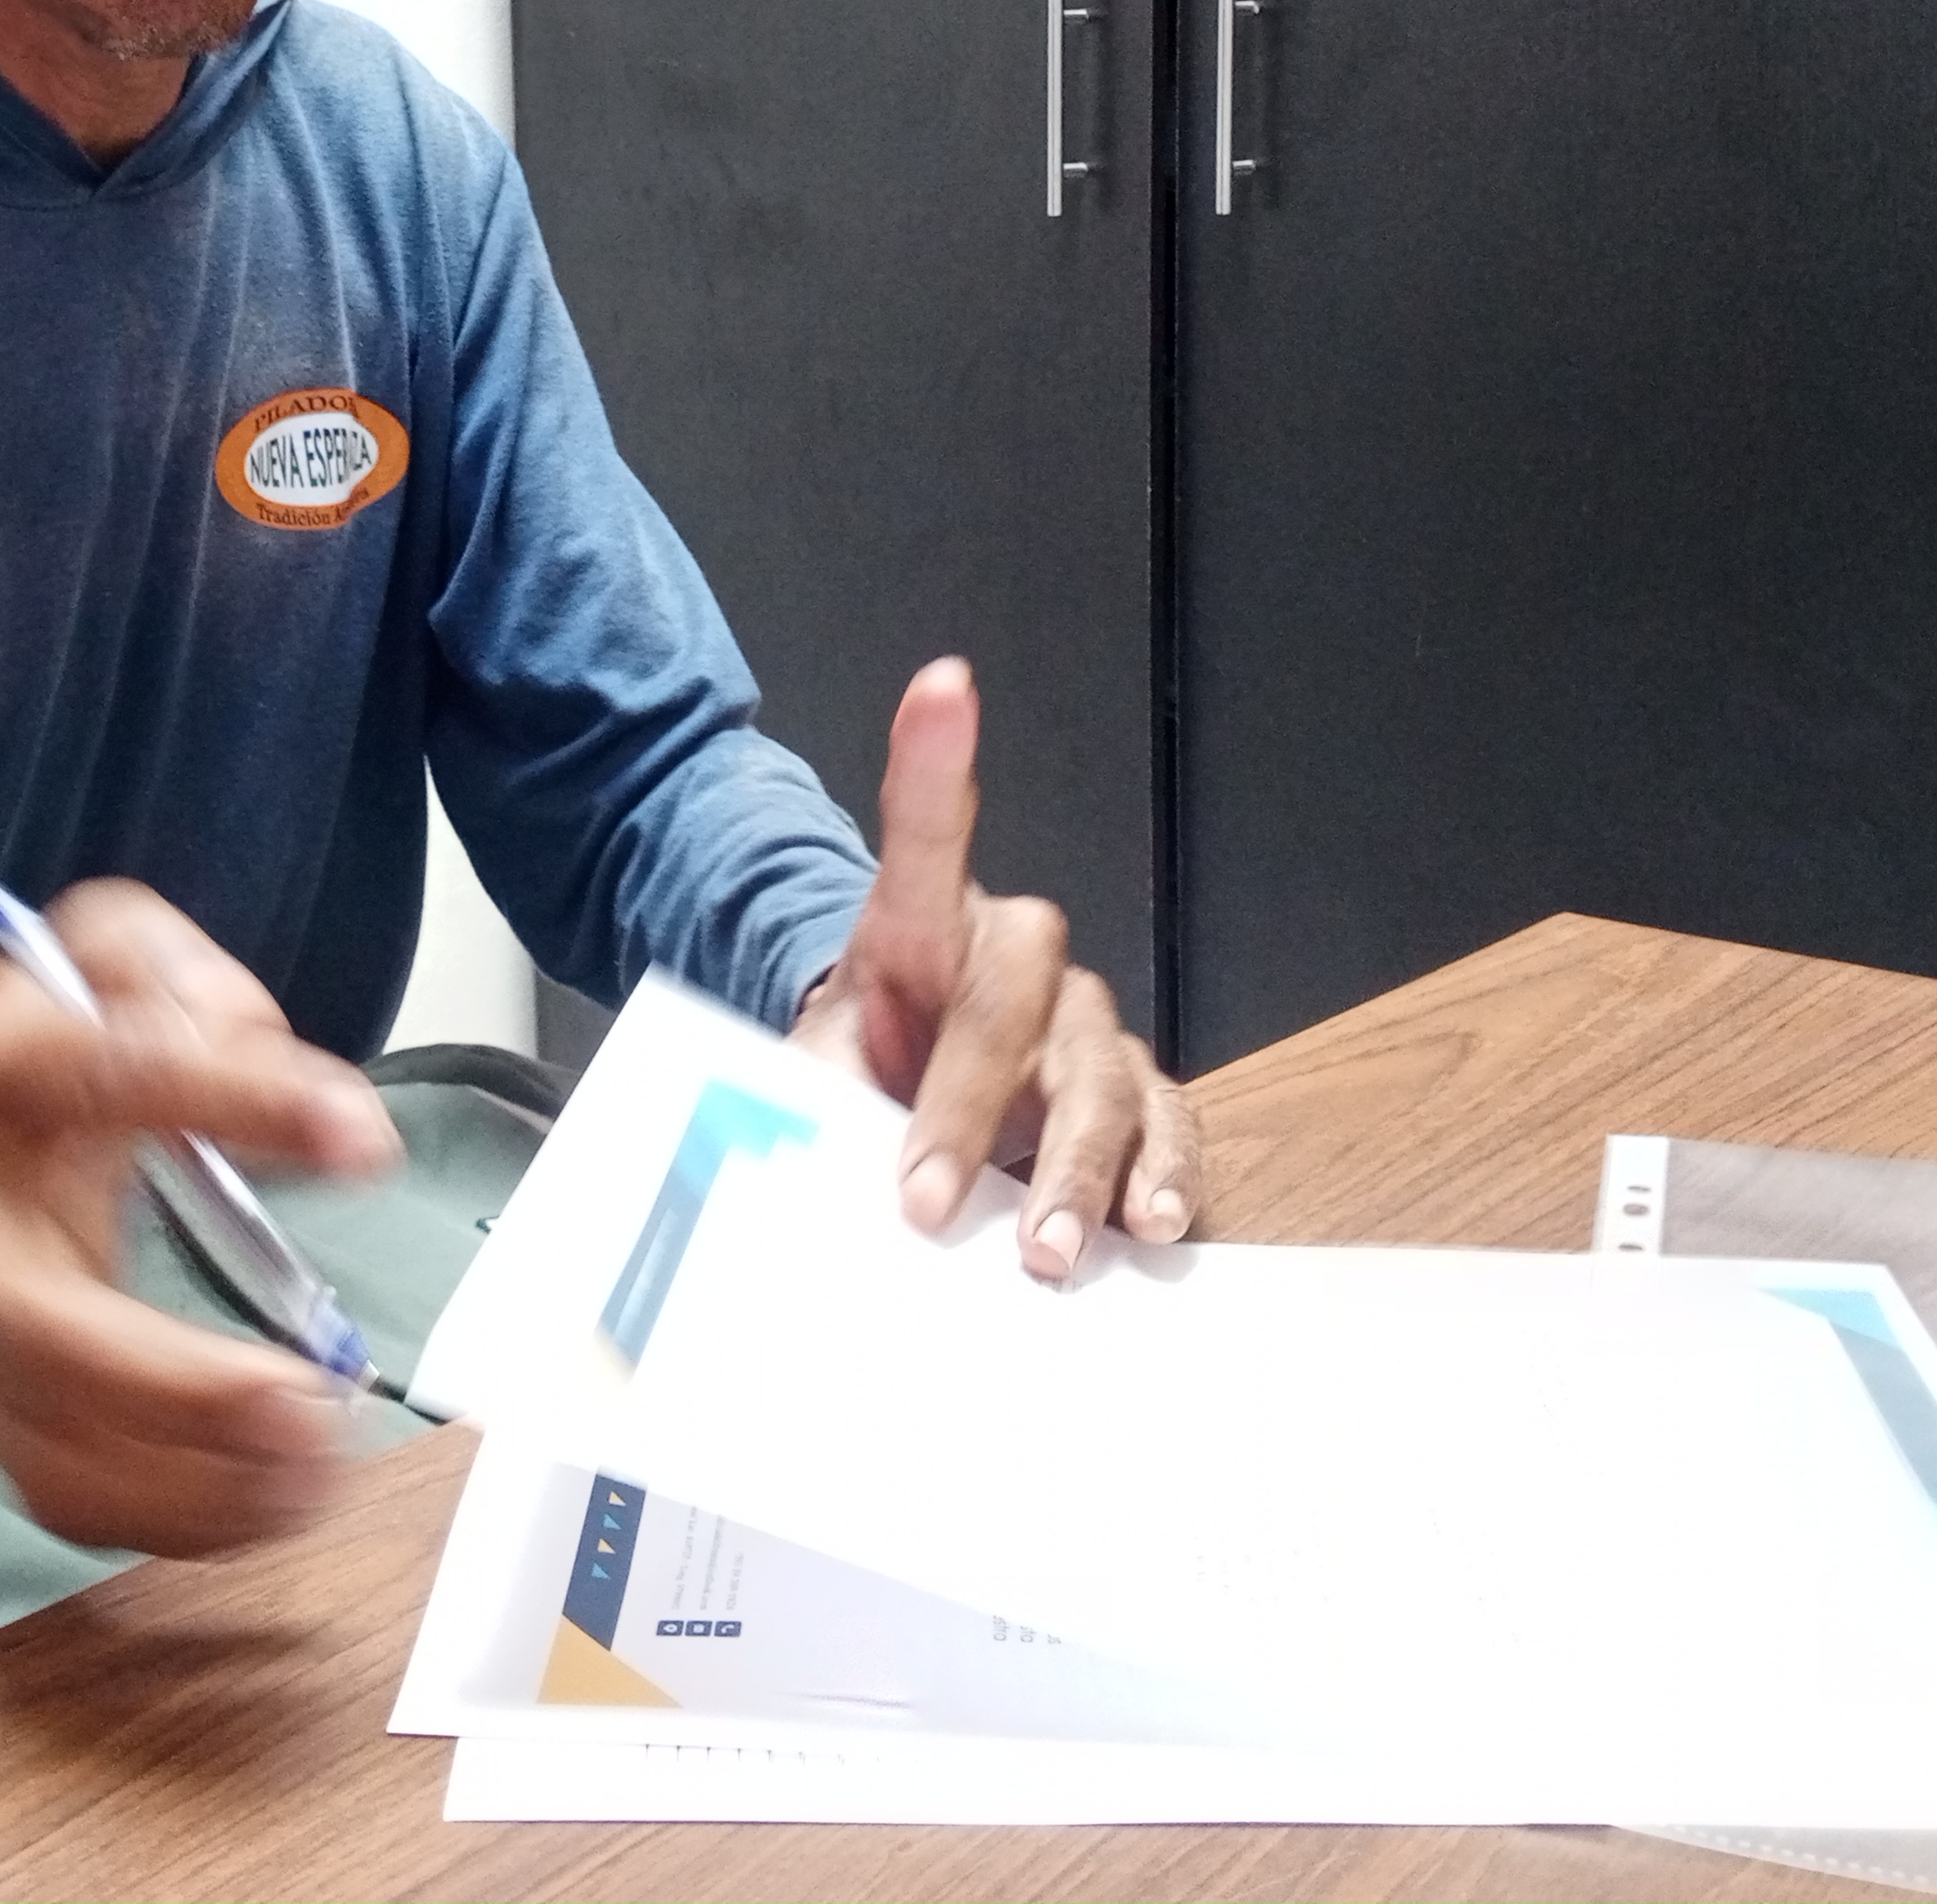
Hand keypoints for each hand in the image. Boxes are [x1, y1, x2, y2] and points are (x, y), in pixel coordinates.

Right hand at [0, 879, 402, 1556]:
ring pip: (56, 1449)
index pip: (112, 1077)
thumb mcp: (121, 957)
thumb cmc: (58, 1039)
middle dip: (183, 1390)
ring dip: (196, 1485)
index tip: (359, 1141)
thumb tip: (317, 1114)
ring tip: (318, 1469)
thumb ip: (206, 995)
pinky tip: (267, 1502)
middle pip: (48, 1335)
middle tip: (310, 1406)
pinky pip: (69, 1498)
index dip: (239, 1101)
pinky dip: (175, 1521)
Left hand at [788, 658, 1202, 1280]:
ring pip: (1097, 1081)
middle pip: (1012, 1004)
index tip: (942, 686)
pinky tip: (1149, 1223)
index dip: (935, 761)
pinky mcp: (1137, 1093)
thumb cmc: (867, 1072)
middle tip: (922, 1203)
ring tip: (1041, 1249)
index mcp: (922, 930)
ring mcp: (1087, 1026)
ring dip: (1070, 1172)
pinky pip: (1166, 1127)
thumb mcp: (816, 1071)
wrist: (911, 1110)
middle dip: (963, 1109)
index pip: (928, 839)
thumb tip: (770, 1157)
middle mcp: (1017, 961)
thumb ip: (806, 1092)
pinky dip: (1160, 1178)